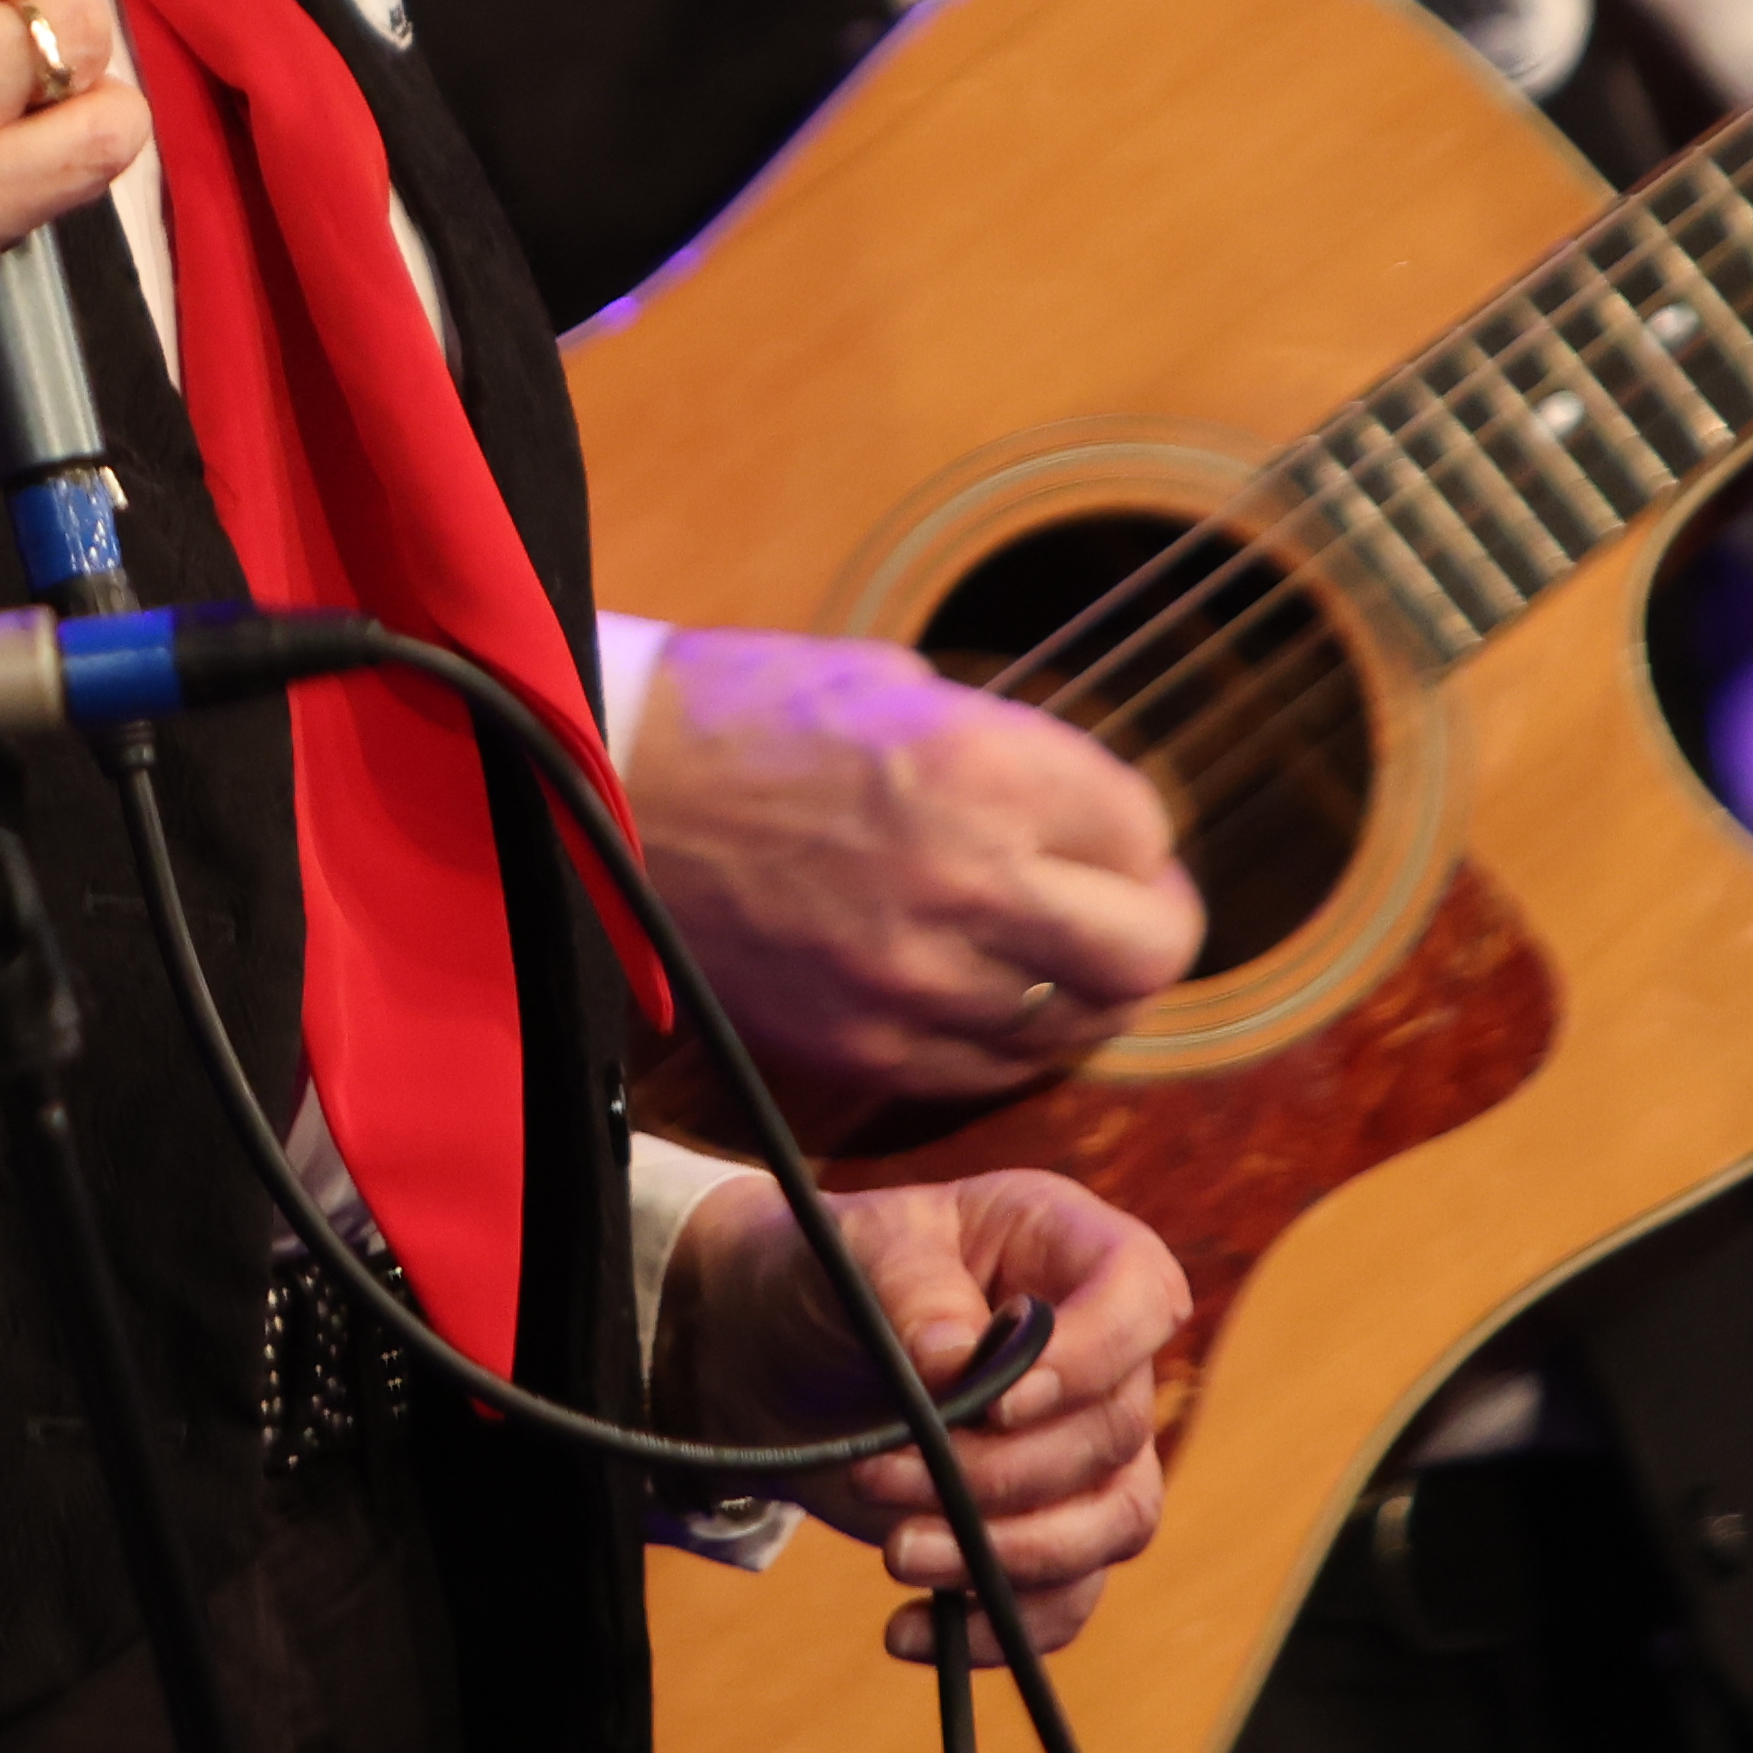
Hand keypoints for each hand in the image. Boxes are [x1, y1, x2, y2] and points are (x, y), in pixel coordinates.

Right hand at [626, 631, 1206, 1112]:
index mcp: (978, 767)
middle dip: (1154, 927)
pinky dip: (1012, 1038)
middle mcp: (964, 881)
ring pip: (1080, 1022)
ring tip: (1059, 956)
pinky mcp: (862, 1044)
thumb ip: (1003, 754)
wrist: (598, 793)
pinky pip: (991, 1068)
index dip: (1135, 831)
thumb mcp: (892, 684)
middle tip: (1132, 908)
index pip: (1142, 830)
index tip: (1112, 831)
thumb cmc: (741, 714)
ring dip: (1087, 990)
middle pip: (1148, 950)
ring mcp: (913, 977)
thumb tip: (1084, 817)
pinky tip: (989, 996)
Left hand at [665, 1166, 1185, 1665]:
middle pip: (1112, 1433)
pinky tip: (909, 1630)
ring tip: (895, 1555)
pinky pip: (1068, 1597)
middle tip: (880, 1476)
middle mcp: (1100, 1352)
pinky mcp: (1045, 1527)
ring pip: (1113, 1524)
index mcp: (1070, 1249)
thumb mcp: (856, 1247)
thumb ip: (911, 1286)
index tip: (999, 1405)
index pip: (1142, 1297)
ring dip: (1010, 1556)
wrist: (773, 1354)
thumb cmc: (830, 1272)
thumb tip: (956, 1363)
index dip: (1093, 1358)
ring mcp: (1081, 1447)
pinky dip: (996, 1626)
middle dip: (999, 1474)